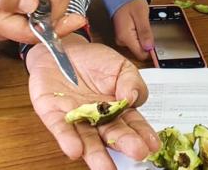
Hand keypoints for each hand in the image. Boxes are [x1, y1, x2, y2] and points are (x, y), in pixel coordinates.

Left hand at [28, 34, 158, 168]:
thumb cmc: (92, 60)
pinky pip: (61, 129)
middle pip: (112, 134)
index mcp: (117, 108)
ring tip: (104, 168)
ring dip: (96, 155)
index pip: (132, 124)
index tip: (153, 145)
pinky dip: (67, 139)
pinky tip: (75, 150)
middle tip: (137, 152)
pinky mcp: (54, 115)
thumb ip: (131, 81)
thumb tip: (131, 98)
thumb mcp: (119, 65)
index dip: (143, 134)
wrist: (62, 49)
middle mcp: (98, 119)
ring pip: (87, 140)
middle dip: (124, 143)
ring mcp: (77, 119)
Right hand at [112, 0, 153, 59]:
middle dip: (148, 43)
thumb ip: (145, 32)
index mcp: (125, 37)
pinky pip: (136, 40)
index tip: (159, 46)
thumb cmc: (130, 1)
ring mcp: (123, 38)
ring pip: (139, 45)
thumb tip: (150, 47)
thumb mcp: (141, 15)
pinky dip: (141, 35)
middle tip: (150, 29)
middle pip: (141, 51)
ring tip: (145, 24)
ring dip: (145, 38)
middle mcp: (122, 41)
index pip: (141, 55)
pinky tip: (141, 25)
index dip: (152, 52)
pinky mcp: (124, 35)